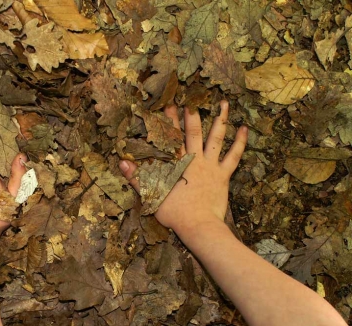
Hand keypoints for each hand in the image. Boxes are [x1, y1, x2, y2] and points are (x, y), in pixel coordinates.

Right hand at [119, 100, 246, 230]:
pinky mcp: (223, 175)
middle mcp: (195, 160)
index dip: (170, 121)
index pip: (172, 138)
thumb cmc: (174, 214)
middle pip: (193, 133)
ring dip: (220, 120)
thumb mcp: (151, 195)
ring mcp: (211, 166)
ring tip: (224, 103)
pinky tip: (245, 129)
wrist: (198, 227)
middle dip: (191, 115)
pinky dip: (240, 142)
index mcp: (177, 164)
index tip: (169, 106)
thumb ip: (136, 178)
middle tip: (191, 100)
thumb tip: (122, 162)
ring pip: (216, 138)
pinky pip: (234, 156)